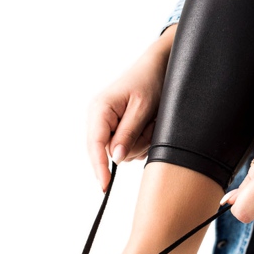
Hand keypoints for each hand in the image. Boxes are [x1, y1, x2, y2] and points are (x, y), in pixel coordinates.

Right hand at [86, 26, 176, 190]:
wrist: (157, 66)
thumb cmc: (148, 81)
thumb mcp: (142, 108)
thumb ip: (128, 133)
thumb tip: (115, 158)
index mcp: (99, 109)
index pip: (95, 145)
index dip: (99, 167)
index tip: (105, 186)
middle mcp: (98, 117)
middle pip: (110, 151)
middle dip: (134, 144)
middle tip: (150, 125)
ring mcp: (107, 123)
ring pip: (122, 151)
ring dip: (142, 141)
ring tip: (151, 120)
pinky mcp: (117, 127)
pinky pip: (128, 146)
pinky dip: (143, 139)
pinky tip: (149, 124)